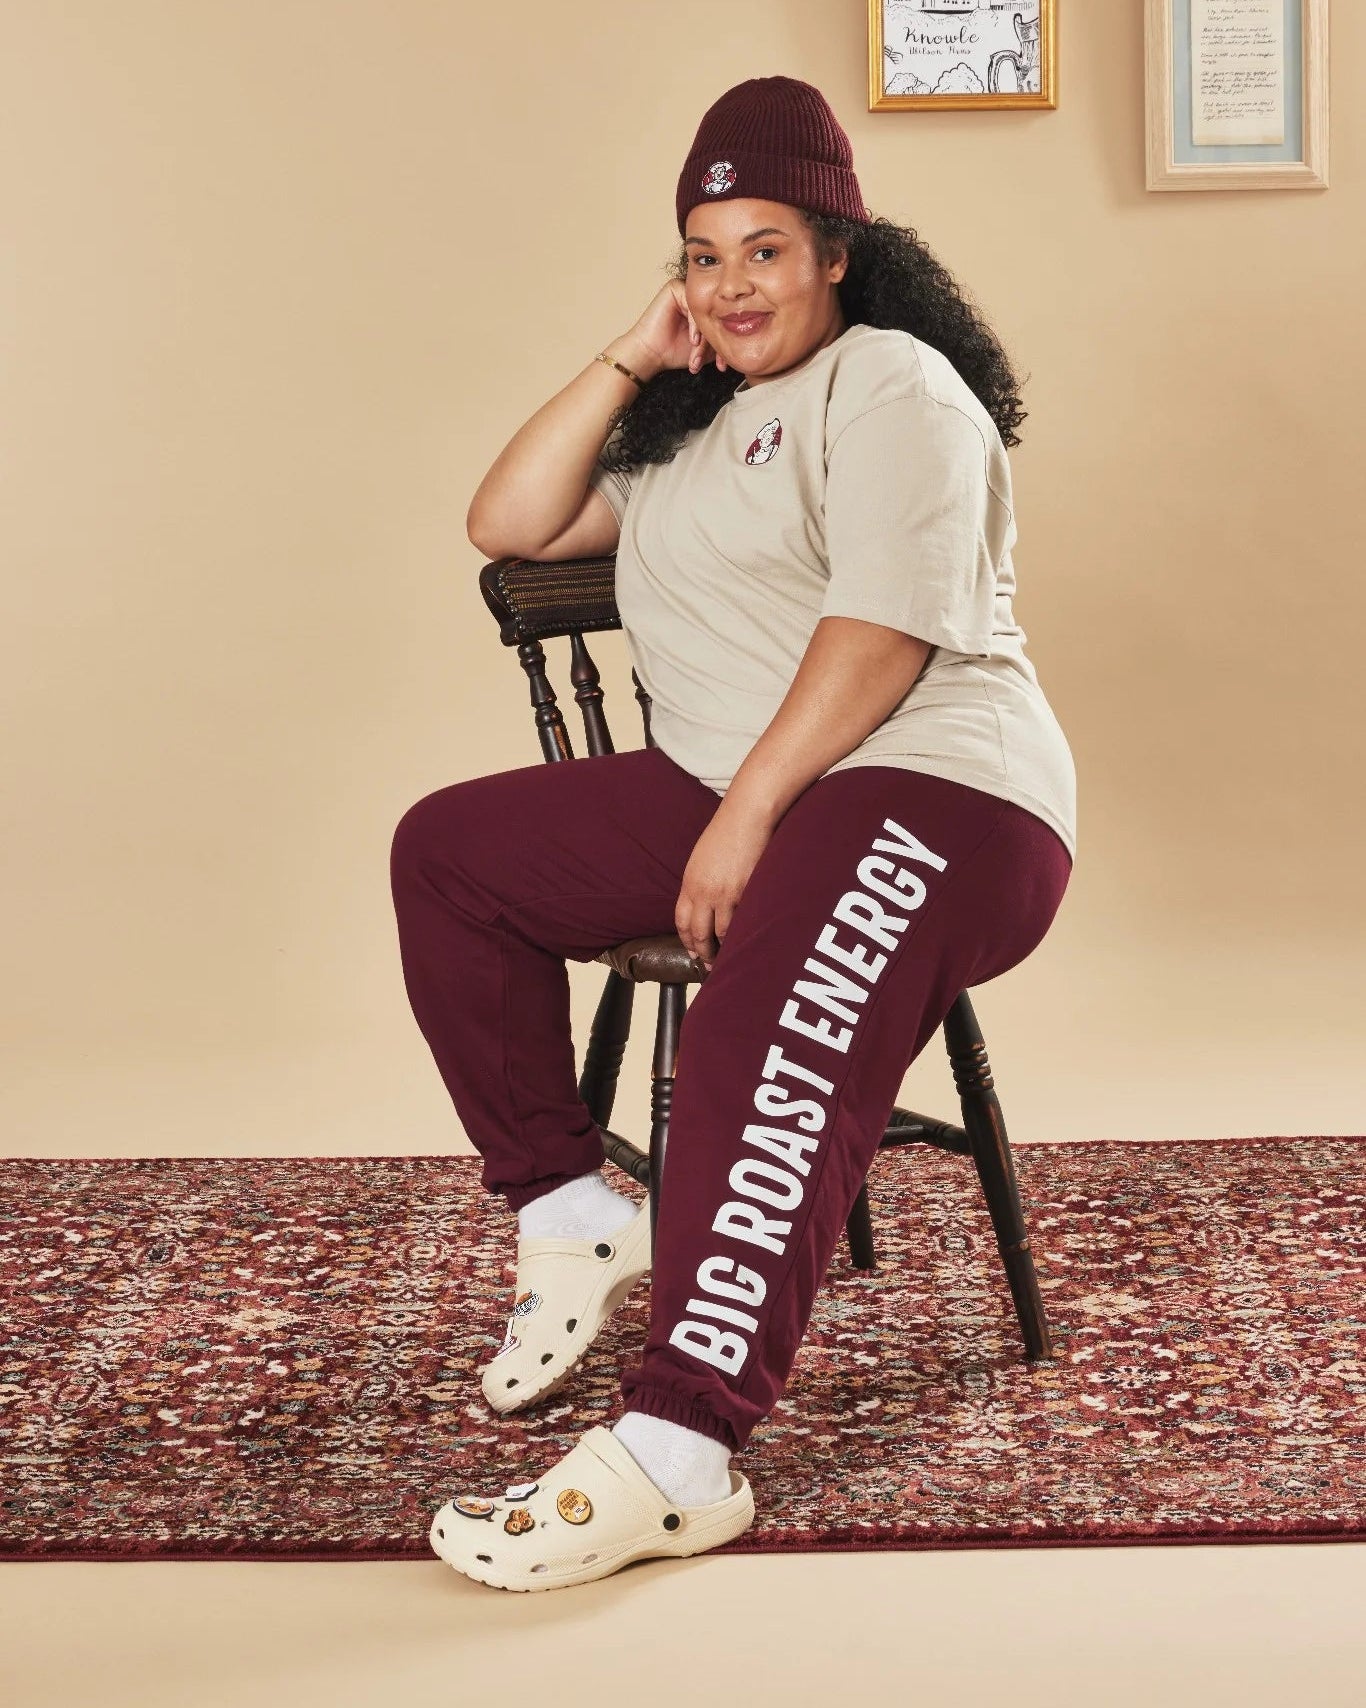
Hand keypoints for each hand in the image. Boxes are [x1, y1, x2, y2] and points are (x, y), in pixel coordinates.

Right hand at [618, 279, 727, 378]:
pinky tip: (692, 340)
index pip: (721, 323)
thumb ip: (720, 342)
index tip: (722, 365)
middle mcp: (696, 297)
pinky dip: (695, 325)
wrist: (650, 354)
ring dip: (704, 339)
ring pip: (706, 313)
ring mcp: (685, 290)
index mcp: (704, 309)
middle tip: (714, 363)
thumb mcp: (705, 349)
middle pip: (716, 317)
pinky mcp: (675, 287)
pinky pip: (694, 305)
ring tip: (696, 356)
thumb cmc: (672, 352)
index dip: (723, 345)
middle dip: (715, 345)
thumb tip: (743, 342)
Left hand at [674, 799, 772, 971]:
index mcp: (690, 882)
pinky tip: (747, 941)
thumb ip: (700, 882)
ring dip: (725, 948)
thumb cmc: (727, 832)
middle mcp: (704, 892)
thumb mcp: (702, 859)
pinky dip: (744, 935)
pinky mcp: (747, 893)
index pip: (681, 921)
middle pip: (698, 933)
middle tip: (709, 965)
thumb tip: (704, 904)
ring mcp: (726, 895)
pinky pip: (743, 922)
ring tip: (730, 957)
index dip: (686, 940)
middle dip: (704, 953)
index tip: (693, 951)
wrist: (747, 815)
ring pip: (722, 934)